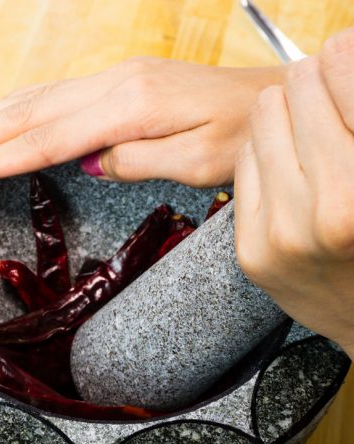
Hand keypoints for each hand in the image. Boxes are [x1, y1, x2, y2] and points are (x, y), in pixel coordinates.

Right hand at [0, 59, 283, 186]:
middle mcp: (117, 83)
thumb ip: (138, 160)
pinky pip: (61, 93)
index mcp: (132, 106)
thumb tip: (90, 162)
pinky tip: (7, 115)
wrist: (270, 95)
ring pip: (41, 95)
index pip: (49, 138)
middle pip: (32, 110)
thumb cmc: (242, 133)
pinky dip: (24, 106)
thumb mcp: (197, 161)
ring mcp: (118, 76)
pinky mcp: (124, 80)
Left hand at [234, 28, 353, 358]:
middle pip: (294, 87)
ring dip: (287, 121)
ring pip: (261, 118)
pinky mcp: (252, 251)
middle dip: (315, 92)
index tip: (342, 70)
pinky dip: (265, 159)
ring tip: (309, 147)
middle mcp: (329, 208)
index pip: (340, 68)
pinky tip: (289, 177)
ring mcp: (283, 233)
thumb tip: (337, 48)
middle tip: (330, 114)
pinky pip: (244, 162)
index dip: (344, 62)